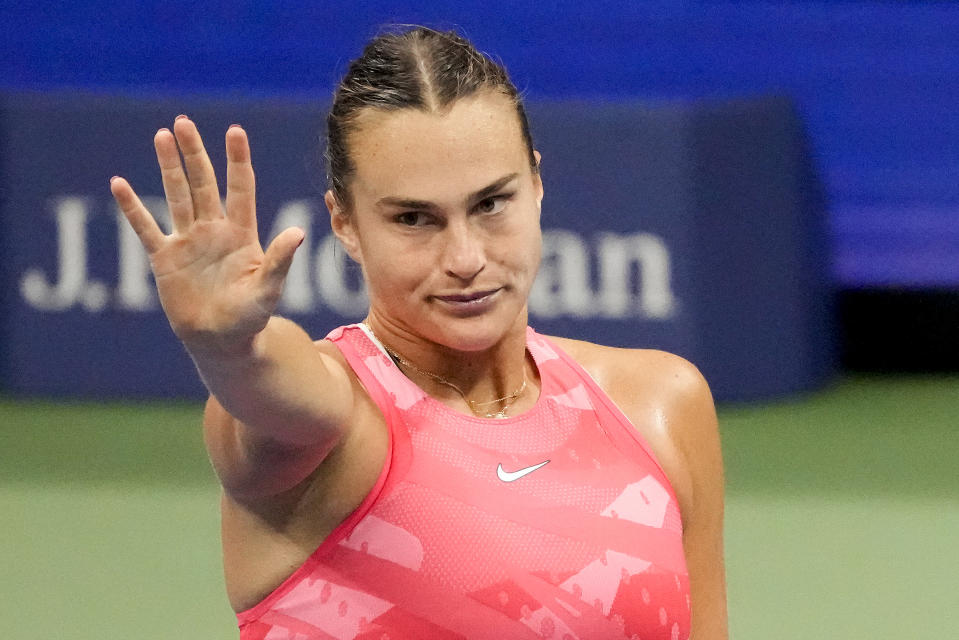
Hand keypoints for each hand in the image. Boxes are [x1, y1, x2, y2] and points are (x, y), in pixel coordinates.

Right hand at [110, 116, 303, 354]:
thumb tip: (298, 233)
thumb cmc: (250, 317)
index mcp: (241, 234)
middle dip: (194, 153)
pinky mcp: (165, 259)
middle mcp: (214, 231)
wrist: (221, 341)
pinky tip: (119, 184)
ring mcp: (188, 242)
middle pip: (203, 183)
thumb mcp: (269, 289)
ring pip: (177, 196)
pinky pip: (146, 228)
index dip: (237, 160)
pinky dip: (133, 208)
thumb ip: (280, 260)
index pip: (240, 188)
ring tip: (161, 136)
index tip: (235, 130)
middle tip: (184, 122)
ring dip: (168, 167)